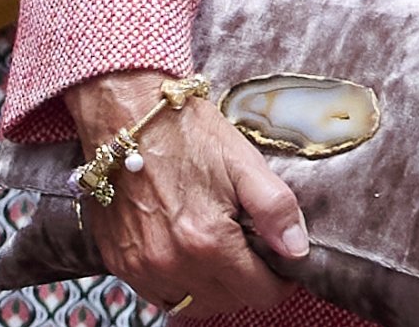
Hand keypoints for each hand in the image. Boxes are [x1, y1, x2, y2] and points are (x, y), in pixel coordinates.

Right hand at [66, 69, 308, 317]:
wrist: (126, 114)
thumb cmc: (187, 132)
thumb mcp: (242, 160)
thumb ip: (275, 208)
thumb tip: (297, 250)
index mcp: (208, 241)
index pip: (258, 293)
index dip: (279, 281)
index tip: (283, 263)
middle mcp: (173, 264)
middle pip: (227, 303)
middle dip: (248, 283)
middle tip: (253, 251)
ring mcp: (143, 268)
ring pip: (193, 305)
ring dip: (214, 289)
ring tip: (223, 252)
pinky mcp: (121, 263)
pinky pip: (160, 296)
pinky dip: (181, 285)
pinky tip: (189, 255)